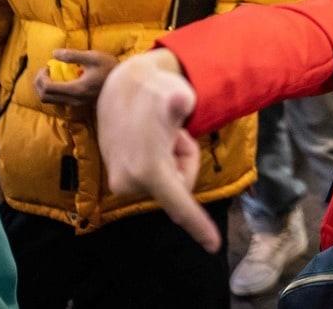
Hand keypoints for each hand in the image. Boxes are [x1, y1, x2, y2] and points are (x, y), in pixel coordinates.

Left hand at [34, 49, 117, 105]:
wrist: (126, 82)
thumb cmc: (111, 68)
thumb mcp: (93, 57)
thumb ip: (72, 55)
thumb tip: (54, 53)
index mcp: (76, 89)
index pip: (47, 88)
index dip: (41, 77)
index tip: (47, 66)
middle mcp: (74, 100)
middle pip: (44, 97)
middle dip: (39, 83)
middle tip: (45, 70)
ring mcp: (76, 103)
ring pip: (49, 101)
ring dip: (44, 88)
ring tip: (51, 75)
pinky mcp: (79, 103)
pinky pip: (58, 100)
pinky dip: (53, 91)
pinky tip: (61, 80)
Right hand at [96, 49, 221, 252]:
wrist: (122, 87)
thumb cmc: (155, 91)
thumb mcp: (174, 94)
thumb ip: (178, 102)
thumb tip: (181, 100)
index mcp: (149, 170)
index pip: (179, 204)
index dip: (198, 225)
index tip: (213, 246)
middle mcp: (131, 183)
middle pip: (181, 187)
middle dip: (184, 160)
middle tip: (174, 132)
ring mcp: (122, 184)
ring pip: (169, 181)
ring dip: (172, 158)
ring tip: (160, 132)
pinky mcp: (119, 181)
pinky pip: (158, 179)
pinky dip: (163, 162)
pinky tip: (152, 140)